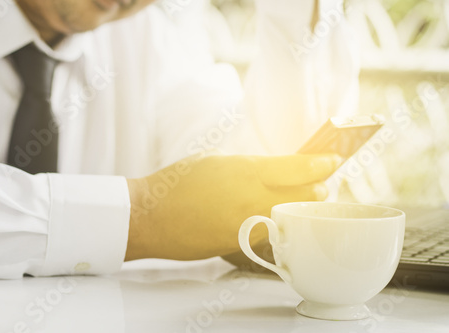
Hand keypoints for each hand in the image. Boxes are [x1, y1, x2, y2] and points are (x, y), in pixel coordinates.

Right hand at [124, 154, 340, 260]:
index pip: (300, 169)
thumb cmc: (179, 182)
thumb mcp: (217, 162)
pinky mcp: (241, 243)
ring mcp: (250, 225)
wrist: (152, 217)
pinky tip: (270, 214)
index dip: (322, 164)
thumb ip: (250, 167)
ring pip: (293, 217)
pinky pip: (271, 231)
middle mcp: (254, 199)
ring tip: (299, 198)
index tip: (332, 160)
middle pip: (307, 196)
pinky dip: (278, 222)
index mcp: (247, 171)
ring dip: (301, 208)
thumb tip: (274, 171)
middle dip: (318, 188)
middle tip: (319, 181)